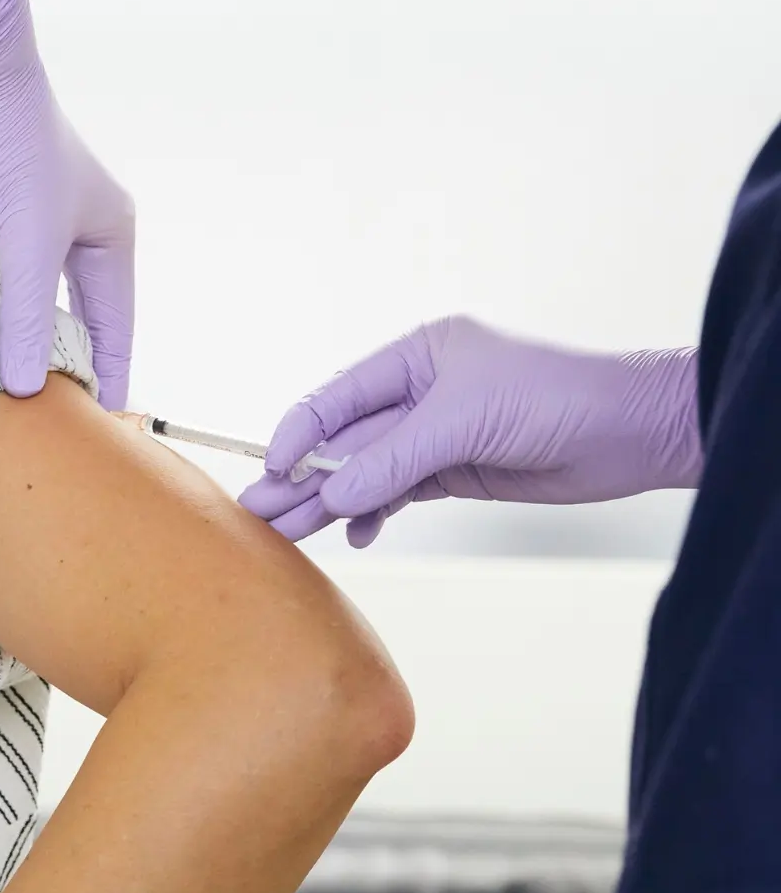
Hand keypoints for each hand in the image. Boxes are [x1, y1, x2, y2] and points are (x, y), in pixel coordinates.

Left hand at [0, 0, 135, 408]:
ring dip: (35, 340)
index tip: (104, 428)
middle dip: (75, 365)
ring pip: (45, 301)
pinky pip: (11, 283)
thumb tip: (28, 389)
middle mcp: (86, 233)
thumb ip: (27, 319)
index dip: (109, 375)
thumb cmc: (14, 148)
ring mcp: (44, 224)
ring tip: (26, 394)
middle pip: (86, 317)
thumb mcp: (26, 244)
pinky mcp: (3, 215)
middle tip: (63, 422)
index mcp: (112, 239)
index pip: (117, 327)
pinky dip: (4, 313)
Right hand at [238, 316, 701, 546]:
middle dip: (302, 476)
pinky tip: (355, 535)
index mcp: (414, 357)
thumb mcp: (464, 422)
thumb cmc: (556, 399)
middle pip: (344, 441)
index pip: (336, 398)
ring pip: (365, 473)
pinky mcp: (454, 471)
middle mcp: (417, 393)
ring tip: (287, 533)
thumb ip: (393, 459)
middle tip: (258, 512)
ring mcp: (434, 435)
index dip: (299, 435)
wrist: (634, 432)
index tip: (273, 470)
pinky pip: (397, 494)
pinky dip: (374, 514)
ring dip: (329, 502)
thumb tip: (333, 495)